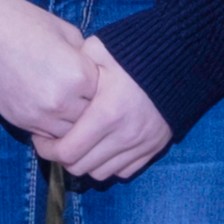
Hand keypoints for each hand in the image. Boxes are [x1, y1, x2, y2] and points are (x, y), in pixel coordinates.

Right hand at [0, 0, 101, 147]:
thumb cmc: (24, 21)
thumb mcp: (67, 32)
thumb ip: (87, 58)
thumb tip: (98, 76)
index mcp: (78, 75)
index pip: (105, 95)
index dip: (101, 87)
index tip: (92, 77)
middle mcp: (61, 100)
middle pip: (90, 119)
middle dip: (88, 107)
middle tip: (80, 93)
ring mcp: (38, 114)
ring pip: (69, 134)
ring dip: (70, 121)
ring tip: (65, 102)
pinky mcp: (18, 120)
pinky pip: (46, 136)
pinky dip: (50, 126)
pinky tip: (47, 107)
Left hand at [41, 39, 170, 183]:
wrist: (183, 60)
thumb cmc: (136, 54)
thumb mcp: (101, 49)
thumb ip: (74, 63)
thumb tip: (55, 77)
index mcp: (107, 113)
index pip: (68, 151)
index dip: (47, 149)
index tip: (40, 138)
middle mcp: (125, 135)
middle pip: (81, 167)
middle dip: (62, 157)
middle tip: (55, 142)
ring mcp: (141, 145)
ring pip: (101, 173)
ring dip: (85, 162)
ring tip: (78, 144)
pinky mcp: (153, 149)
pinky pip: (123, 171)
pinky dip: (108, 164)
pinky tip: (102, 147)